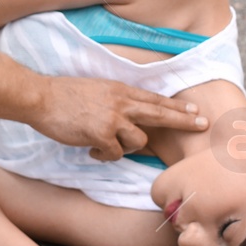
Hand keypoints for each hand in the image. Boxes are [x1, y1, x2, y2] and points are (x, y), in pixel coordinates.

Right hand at [32, 76, 206, 160]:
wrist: (41, 97)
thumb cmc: (63, 95)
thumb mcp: (96, 90)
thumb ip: (114, 101)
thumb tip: (126, 118)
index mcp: (119, 90)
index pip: (154, 99)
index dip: (176, 105)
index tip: (195, 110)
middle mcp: (120, 102)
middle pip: (160, 113)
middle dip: (184, 120)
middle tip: (203, 124)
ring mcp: (112, 118)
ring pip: (138, 140)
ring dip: (126, 147)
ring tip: (105, 145)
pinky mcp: (101, 134)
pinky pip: (114, 154)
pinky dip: (104, 156)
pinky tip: (91, 150)